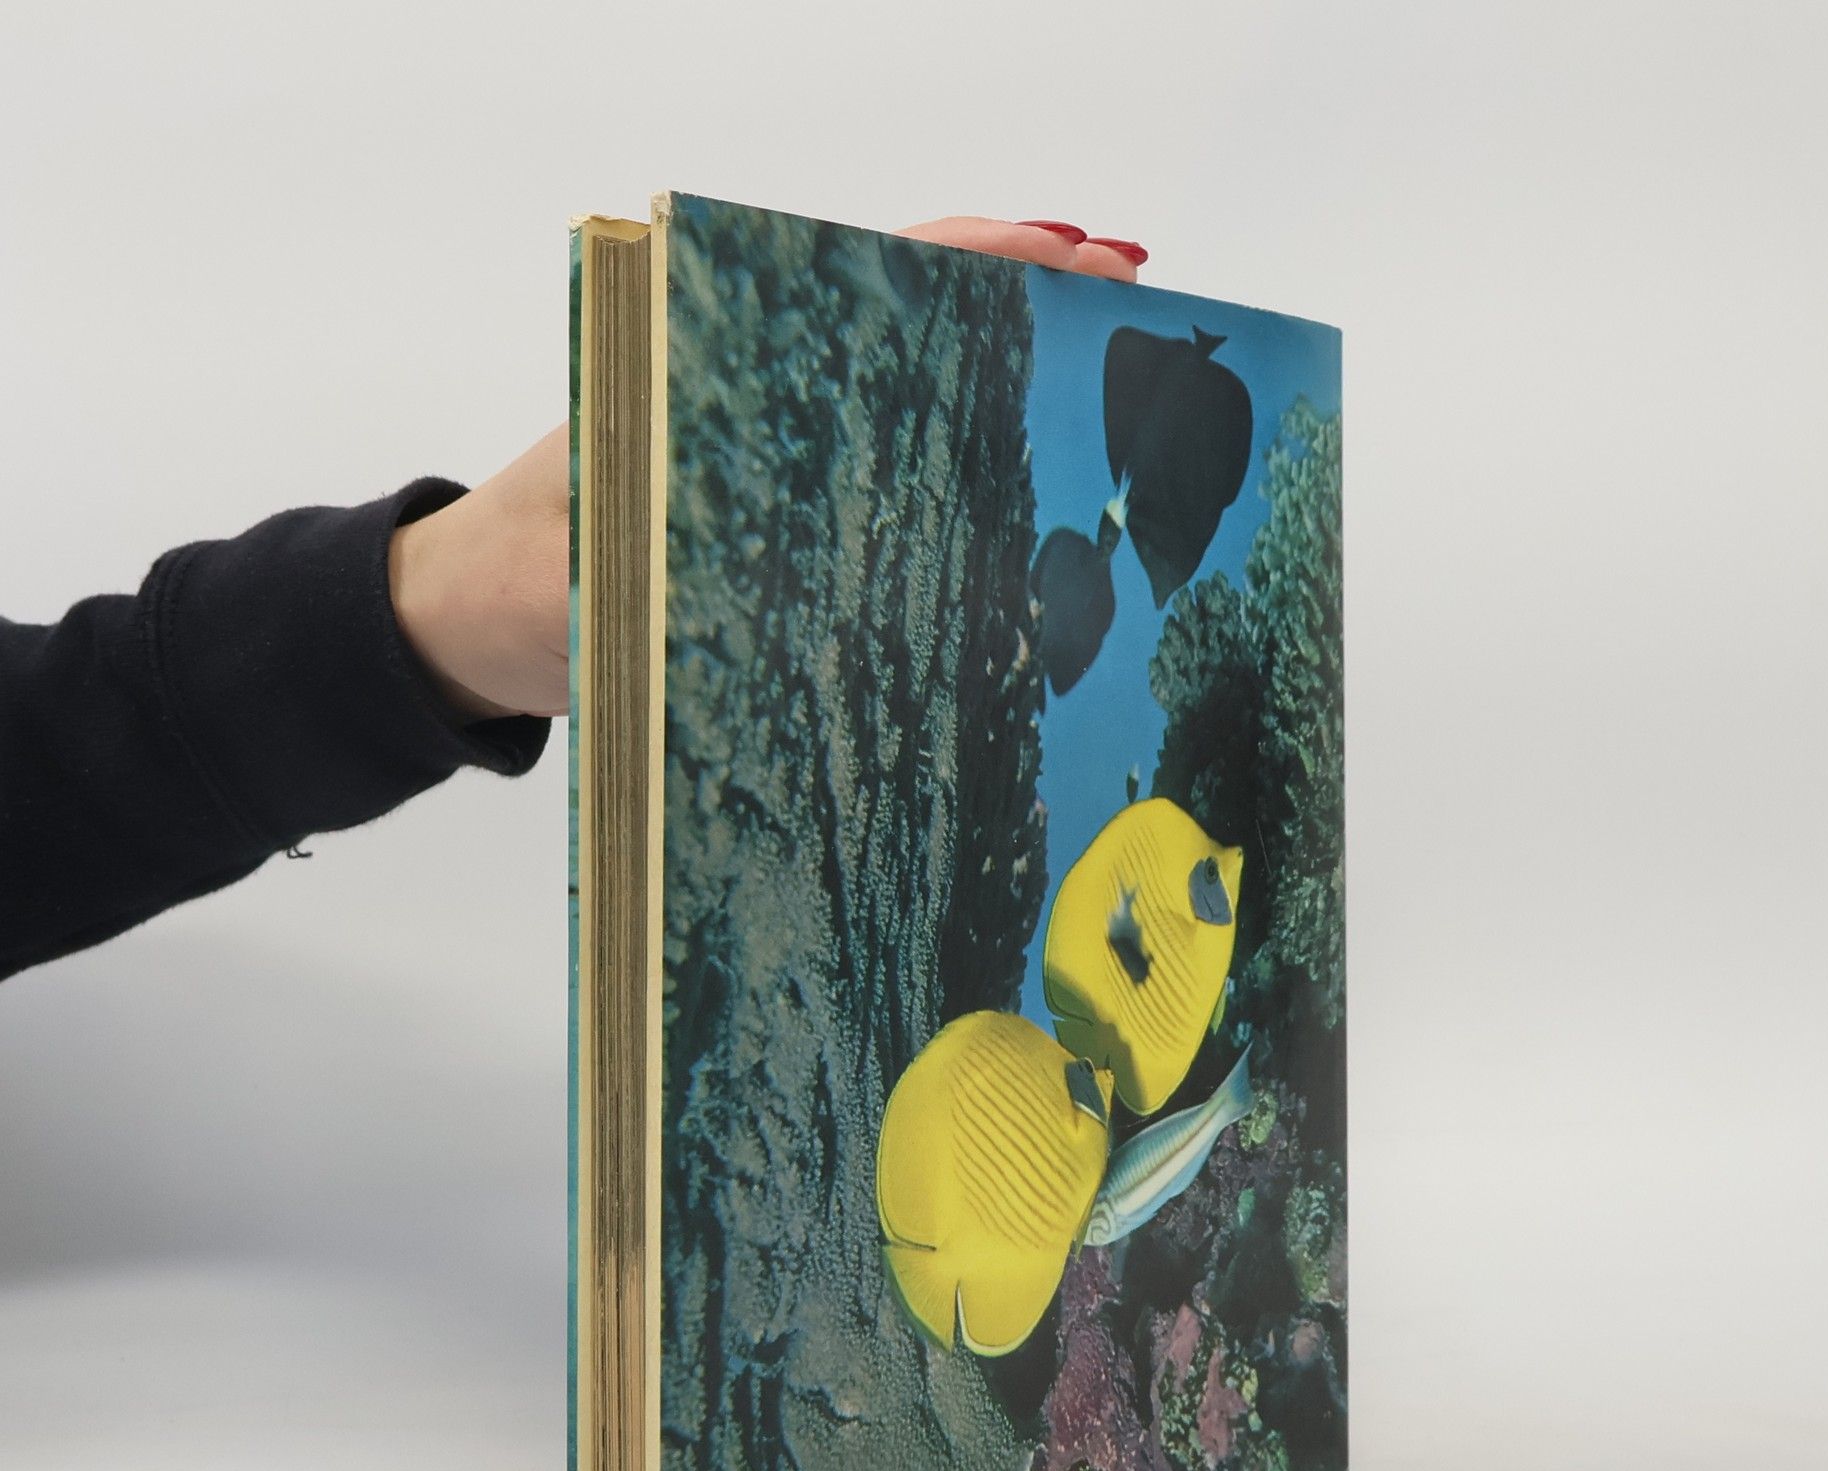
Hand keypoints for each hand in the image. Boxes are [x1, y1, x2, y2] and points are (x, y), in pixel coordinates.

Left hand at [390, 219, 1146, 721]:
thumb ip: (661, 556)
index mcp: (721, 366)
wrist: (464, 630)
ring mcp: (785, 468)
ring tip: (1120, 412)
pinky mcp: (787, 536)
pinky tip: (1036, 534)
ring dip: (1014, 408)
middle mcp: (765, 400)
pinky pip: (898, 509)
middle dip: (1030, 316)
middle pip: (918, 335)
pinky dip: (968, 507)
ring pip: (918, 417)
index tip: (1080, 258)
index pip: (873, 280)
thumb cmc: (512, 583)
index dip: (983, 260)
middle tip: (1138, 312)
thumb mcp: (582, 560)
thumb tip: (780, 576)